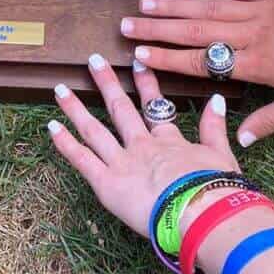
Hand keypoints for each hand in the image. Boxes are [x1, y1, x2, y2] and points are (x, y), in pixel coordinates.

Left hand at [48, 52, 237, 235]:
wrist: (202, 213)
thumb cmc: (217, 192)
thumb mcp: (222, 156)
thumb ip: (214, 127)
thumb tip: (217, 99)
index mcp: (169, 142)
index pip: (154, 108)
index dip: (146, 85)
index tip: (138, 62)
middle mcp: (142, 147)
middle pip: (120, 110)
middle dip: (107, 84)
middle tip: (94, 60)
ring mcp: (122, 163)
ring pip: (94, 130)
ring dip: (76, 109)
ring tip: (59, 89)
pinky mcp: (108, 183)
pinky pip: (82, 159)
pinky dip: (65, 143)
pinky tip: (51, 126)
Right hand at [123, 0, 273, 143]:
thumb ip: (272, 119)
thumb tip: (241, 141)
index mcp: (257, 64)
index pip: (202, 62)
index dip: (168, 59)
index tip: (140, 56)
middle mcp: (250, 34)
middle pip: (194, 30)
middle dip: (157, 29)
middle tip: (126, 26)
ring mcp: (259, 8)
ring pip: (207, 6)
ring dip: (173, 5)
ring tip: (144, 3)